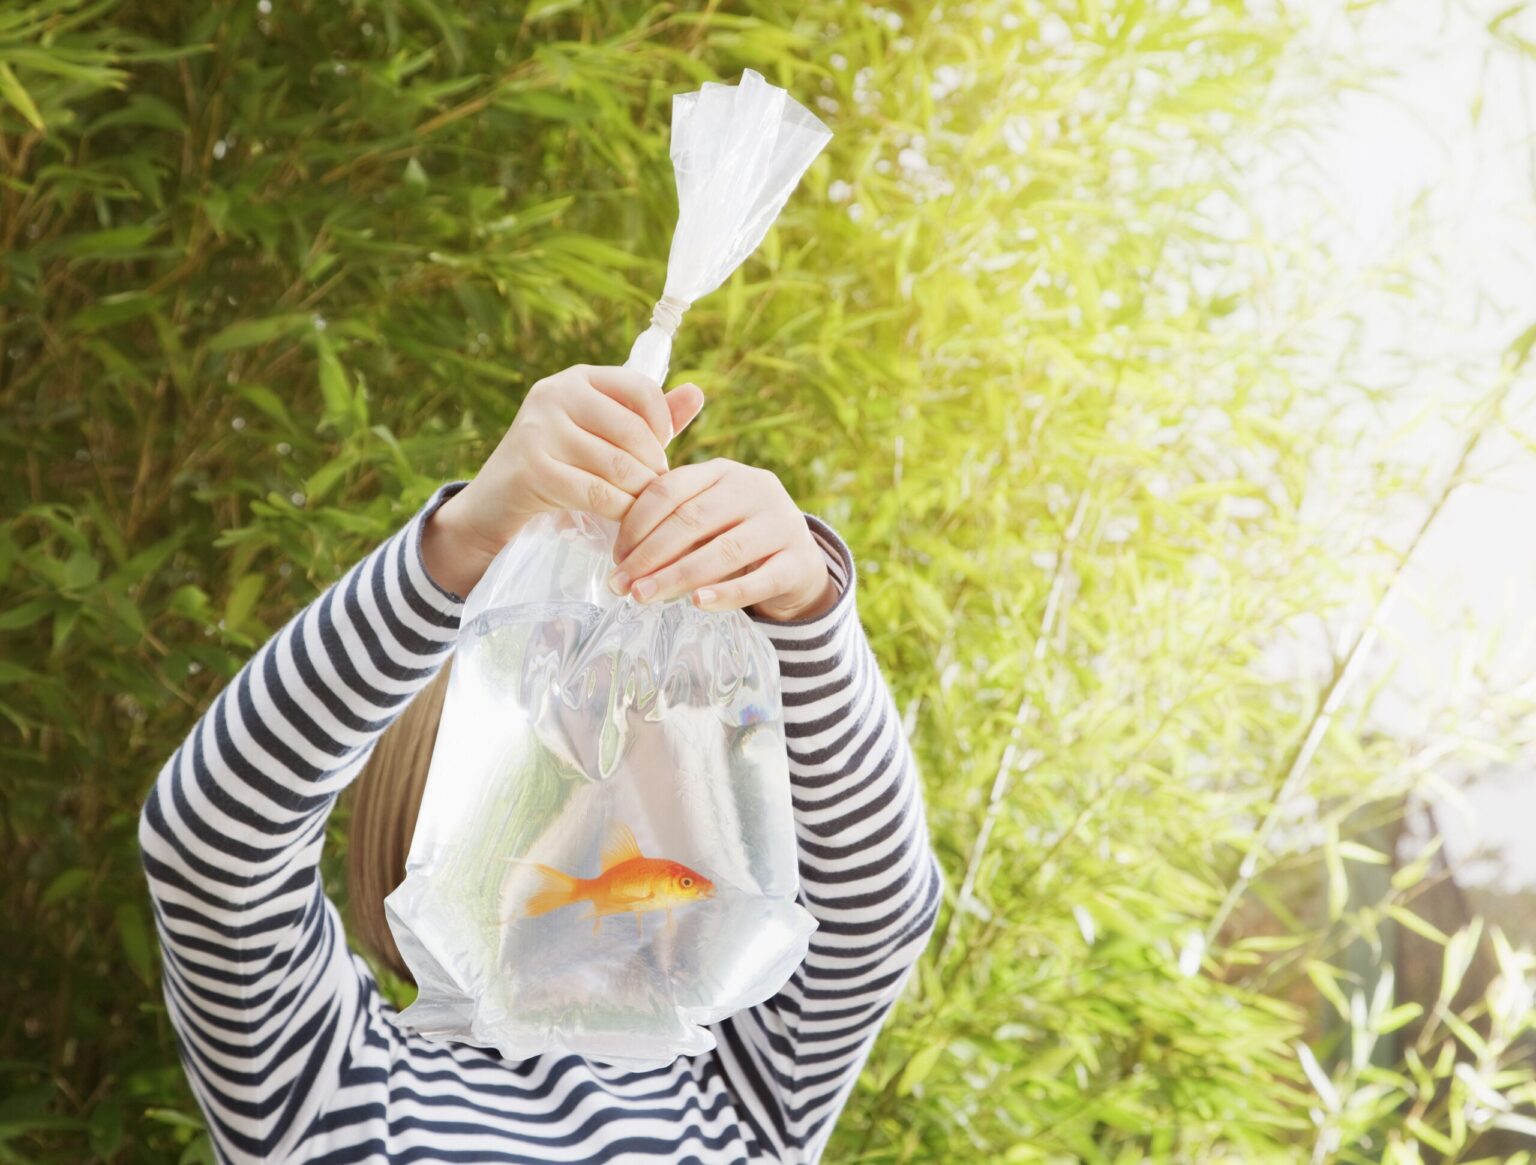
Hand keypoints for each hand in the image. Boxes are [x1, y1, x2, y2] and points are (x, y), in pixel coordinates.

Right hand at [422, 365, 705, 595]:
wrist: (495, 504)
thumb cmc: (561, 468)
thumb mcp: (605, 437)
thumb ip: (650, 418)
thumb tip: (697, 392)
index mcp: (579, 378)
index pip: (641, 388)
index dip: (662, 424)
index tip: (661, 453)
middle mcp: (555, 393)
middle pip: (633, 431)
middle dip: (653, 467)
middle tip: (656, 490)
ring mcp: (539, 429)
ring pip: (618, 465)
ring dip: (640, 493)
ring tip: (643, 507)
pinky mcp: (531, 468)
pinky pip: (596, 492)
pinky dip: (620, 510)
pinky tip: (624, 521)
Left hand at [606, 458, 837, 622]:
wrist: (799, 561)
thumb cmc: (737, 535)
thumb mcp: (708, 516)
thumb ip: (672, 521)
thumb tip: (620, 556)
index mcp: (722, 471)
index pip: (670, 489)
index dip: (636, 523)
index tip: (615, 557)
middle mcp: (754, 489)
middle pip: (692, 520)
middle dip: (650, 555)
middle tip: (620, 584)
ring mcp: (781, 523)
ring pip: (723, 551)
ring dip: (677, 576)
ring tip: (643, 597)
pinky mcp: (799, 561)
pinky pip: (759, 580)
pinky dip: (727, 593)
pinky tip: (698, 603)